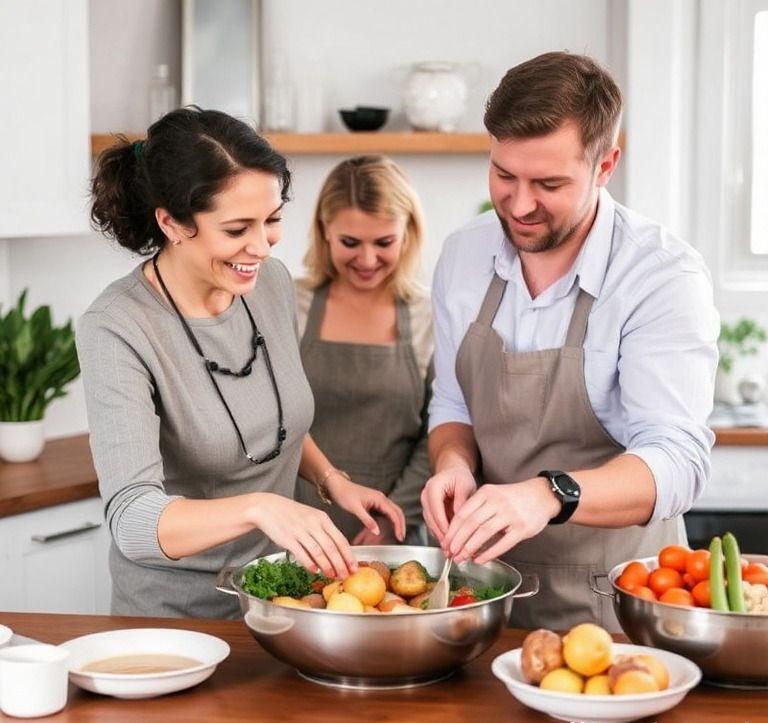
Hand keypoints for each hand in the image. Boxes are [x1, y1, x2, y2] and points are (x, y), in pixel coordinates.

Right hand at [248, 493, 356, 578]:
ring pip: (319, 552)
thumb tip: (334, 553)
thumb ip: (323, 532)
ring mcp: (301, 531)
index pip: (340, 539)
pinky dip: (309, 563)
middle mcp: (313, 524)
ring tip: (331, 575)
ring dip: (327, 566)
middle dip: (341, 564)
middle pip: (332, 547)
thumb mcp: (311, 517)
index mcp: (322, 518)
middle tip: (346, 576)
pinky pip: (301, 553)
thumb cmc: (290, 514)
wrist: (267, 507)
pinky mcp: (288, 538)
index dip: (349, 555)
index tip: (354, 567)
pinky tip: (314, 571)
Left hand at [325, 472, 405, 542]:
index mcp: (379, 498)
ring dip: (395, 523)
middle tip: (400, 537)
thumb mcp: (355, 508)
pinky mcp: (373, 504)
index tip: (399, 536)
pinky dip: (387, 522)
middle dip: (401, 524)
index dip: (398, 526)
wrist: (336, 485)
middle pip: (397, 512)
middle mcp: (381, 498)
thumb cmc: (344, 494)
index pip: (394, 513)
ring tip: (395, 535)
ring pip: (392, 512)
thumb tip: (377, 531)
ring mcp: (378, 501)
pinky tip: (384, 529)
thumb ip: (367, 520)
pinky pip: (384, 513)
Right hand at [420, 466, 476, 543]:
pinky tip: (448, 542)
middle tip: (451, 549)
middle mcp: (425, 495)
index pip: (436, 510)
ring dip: (439, 536)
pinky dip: (439, 533)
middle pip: (431, 519)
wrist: (453, 472)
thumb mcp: (465, 485)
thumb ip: (462, 501)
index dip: (444, 526)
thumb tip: (460, 519)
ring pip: (430, 523)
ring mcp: (425, 503)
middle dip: (441, 535)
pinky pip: (432, 524)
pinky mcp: (428, 510)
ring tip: (450, 550)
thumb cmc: (460, 477)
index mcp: (433, 487)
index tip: (452, 539)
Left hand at [442, 476, 559, 563]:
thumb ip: (477, 509)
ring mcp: (510, 515)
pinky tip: (480, 560)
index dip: (452, 530)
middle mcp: (497, 502)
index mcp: (486, 493)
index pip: (463, 513)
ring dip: (470, 548)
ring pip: (484, 533)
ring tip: (461, 558)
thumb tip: (458, 533)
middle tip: (450, 553)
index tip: (445, 542)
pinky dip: (489, 553)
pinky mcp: (522, 528)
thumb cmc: (513, 498)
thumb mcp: (493, 495)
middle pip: (471, 523)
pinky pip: (503, 544)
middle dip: (458, 541)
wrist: (542, 495)